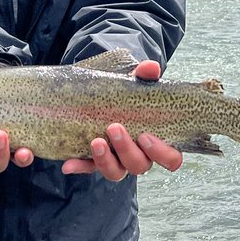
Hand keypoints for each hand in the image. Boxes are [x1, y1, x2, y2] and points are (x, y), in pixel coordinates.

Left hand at [61, 59, 182, 179]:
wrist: (106, 96)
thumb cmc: (130, 95)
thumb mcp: (138, 83)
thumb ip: (146, 76)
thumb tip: (151, 67)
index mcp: (157, 142)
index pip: (171, 158)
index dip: (161, 153)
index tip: (145, 136)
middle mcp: (139, 156)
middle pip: (139, 165)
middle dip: (126, 149)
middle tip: (113, 127)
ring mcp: (117, 161)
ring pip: (116, 172)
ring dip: (105, 160)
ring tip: (95, 141)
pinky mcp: (95, 162)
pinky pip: (88, 168)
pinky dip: (79, 166)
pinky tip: (68, 164)